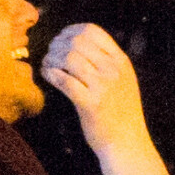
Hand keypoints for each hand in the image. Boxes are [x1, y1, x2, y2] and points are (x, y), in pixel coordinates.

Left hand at [41, 24, 169, 174]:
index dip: (71, 30)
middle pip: (77, 41)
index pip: (92, 31)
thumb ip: (107, 62)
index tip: (61, 38)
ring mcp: (102, 87)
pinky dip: (50, 74)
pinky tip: (47, 75)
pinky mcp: (90, 104)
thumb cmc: (122, 113)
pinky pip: (63, 80)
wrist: (127, 144)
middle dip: (58, 44)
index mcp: (121, 61)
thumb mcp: (123, 80)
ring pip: (68, 58)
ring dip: (52, 58)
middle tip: (50, 53)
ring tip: (47, 65)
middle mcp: (113, 70)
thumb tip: (79, 43)